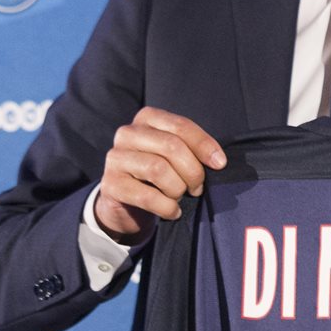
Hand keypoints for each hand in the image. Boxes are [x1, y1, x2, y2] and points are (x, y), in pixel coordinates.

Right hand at [94, 107, 225, 243]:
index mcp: (147, 118)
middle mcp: (127, 133)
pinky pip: (147, 196)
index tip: (220, 164)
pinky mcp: (110, 184)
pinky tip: (173, 211)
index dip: (204, 145)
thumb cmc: (159, 174)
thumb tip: (218, 160)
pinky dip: (167, 207)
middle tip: (198, 187)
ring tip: (181, 197)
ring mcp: (115, 158)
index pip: (181, 126)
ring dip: (178, 188)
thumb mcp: (175, 155)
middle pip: (171, 146)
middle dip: (193, 170)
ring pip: (158, 169)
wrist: (127, 204)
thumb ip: (192, 149)